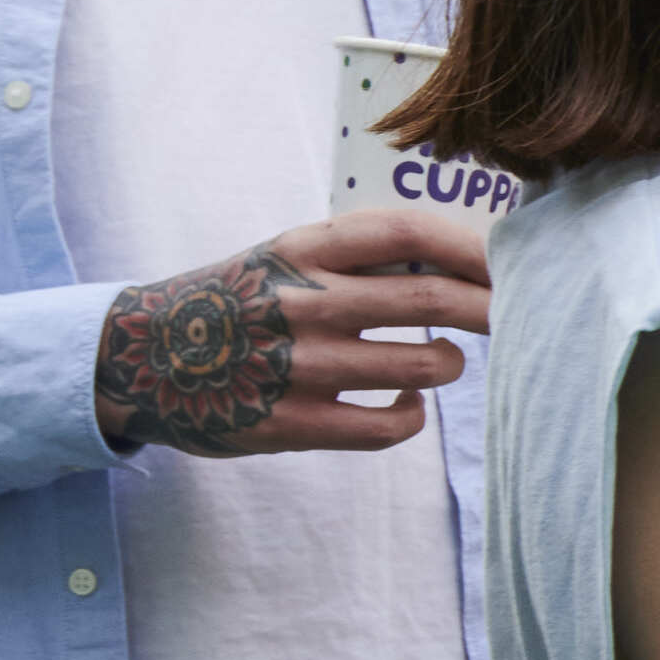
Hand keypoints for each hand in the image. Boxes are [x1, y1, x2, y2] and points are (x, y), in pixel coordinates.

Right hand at [94, 211, 491, 457]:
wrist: (139, 356)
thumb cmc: (242, 299)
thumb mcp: (286, 256)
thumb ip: (363, 253)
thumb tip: (474, 253)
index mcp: (302, 250)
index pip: (408, 233)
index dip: (473, 247)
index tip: (514, 261)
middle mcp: (302, 301)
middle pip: (434, 298)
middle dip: (492, 307)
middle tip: (520, 315)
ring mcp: (298, 366)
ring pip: (426, 366)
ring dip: (451, 362)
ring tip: (443, 356)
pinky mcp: (292, 423)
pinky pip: (391, 426)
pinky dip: (413, 415)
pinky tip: (406, 403)